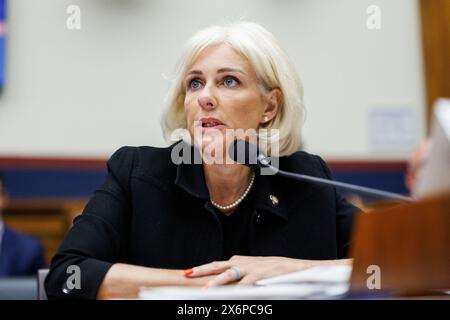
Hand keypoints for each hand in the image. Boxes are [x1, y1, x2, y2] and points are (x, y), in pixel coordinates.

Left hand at [184, 255, 317, 286]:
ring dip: (216, 282)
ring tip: (204, 289)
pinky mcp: (260, 276)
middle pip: (217, 266)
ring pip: (228, 274)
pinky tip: (229, 296)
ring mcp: (250, 269)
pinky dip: (236, 291)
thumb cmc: (273, 269)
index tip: (188, 273)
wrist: (294, 268)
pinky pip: (245, 285)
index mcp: (239, 260)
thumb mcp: (253, 268)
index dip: (202, 269)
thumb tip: (224, 277)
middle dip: (201, 270)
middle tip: (186, 274)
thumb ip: (239, 271)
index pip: (217, 265)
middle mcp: (242, 262)